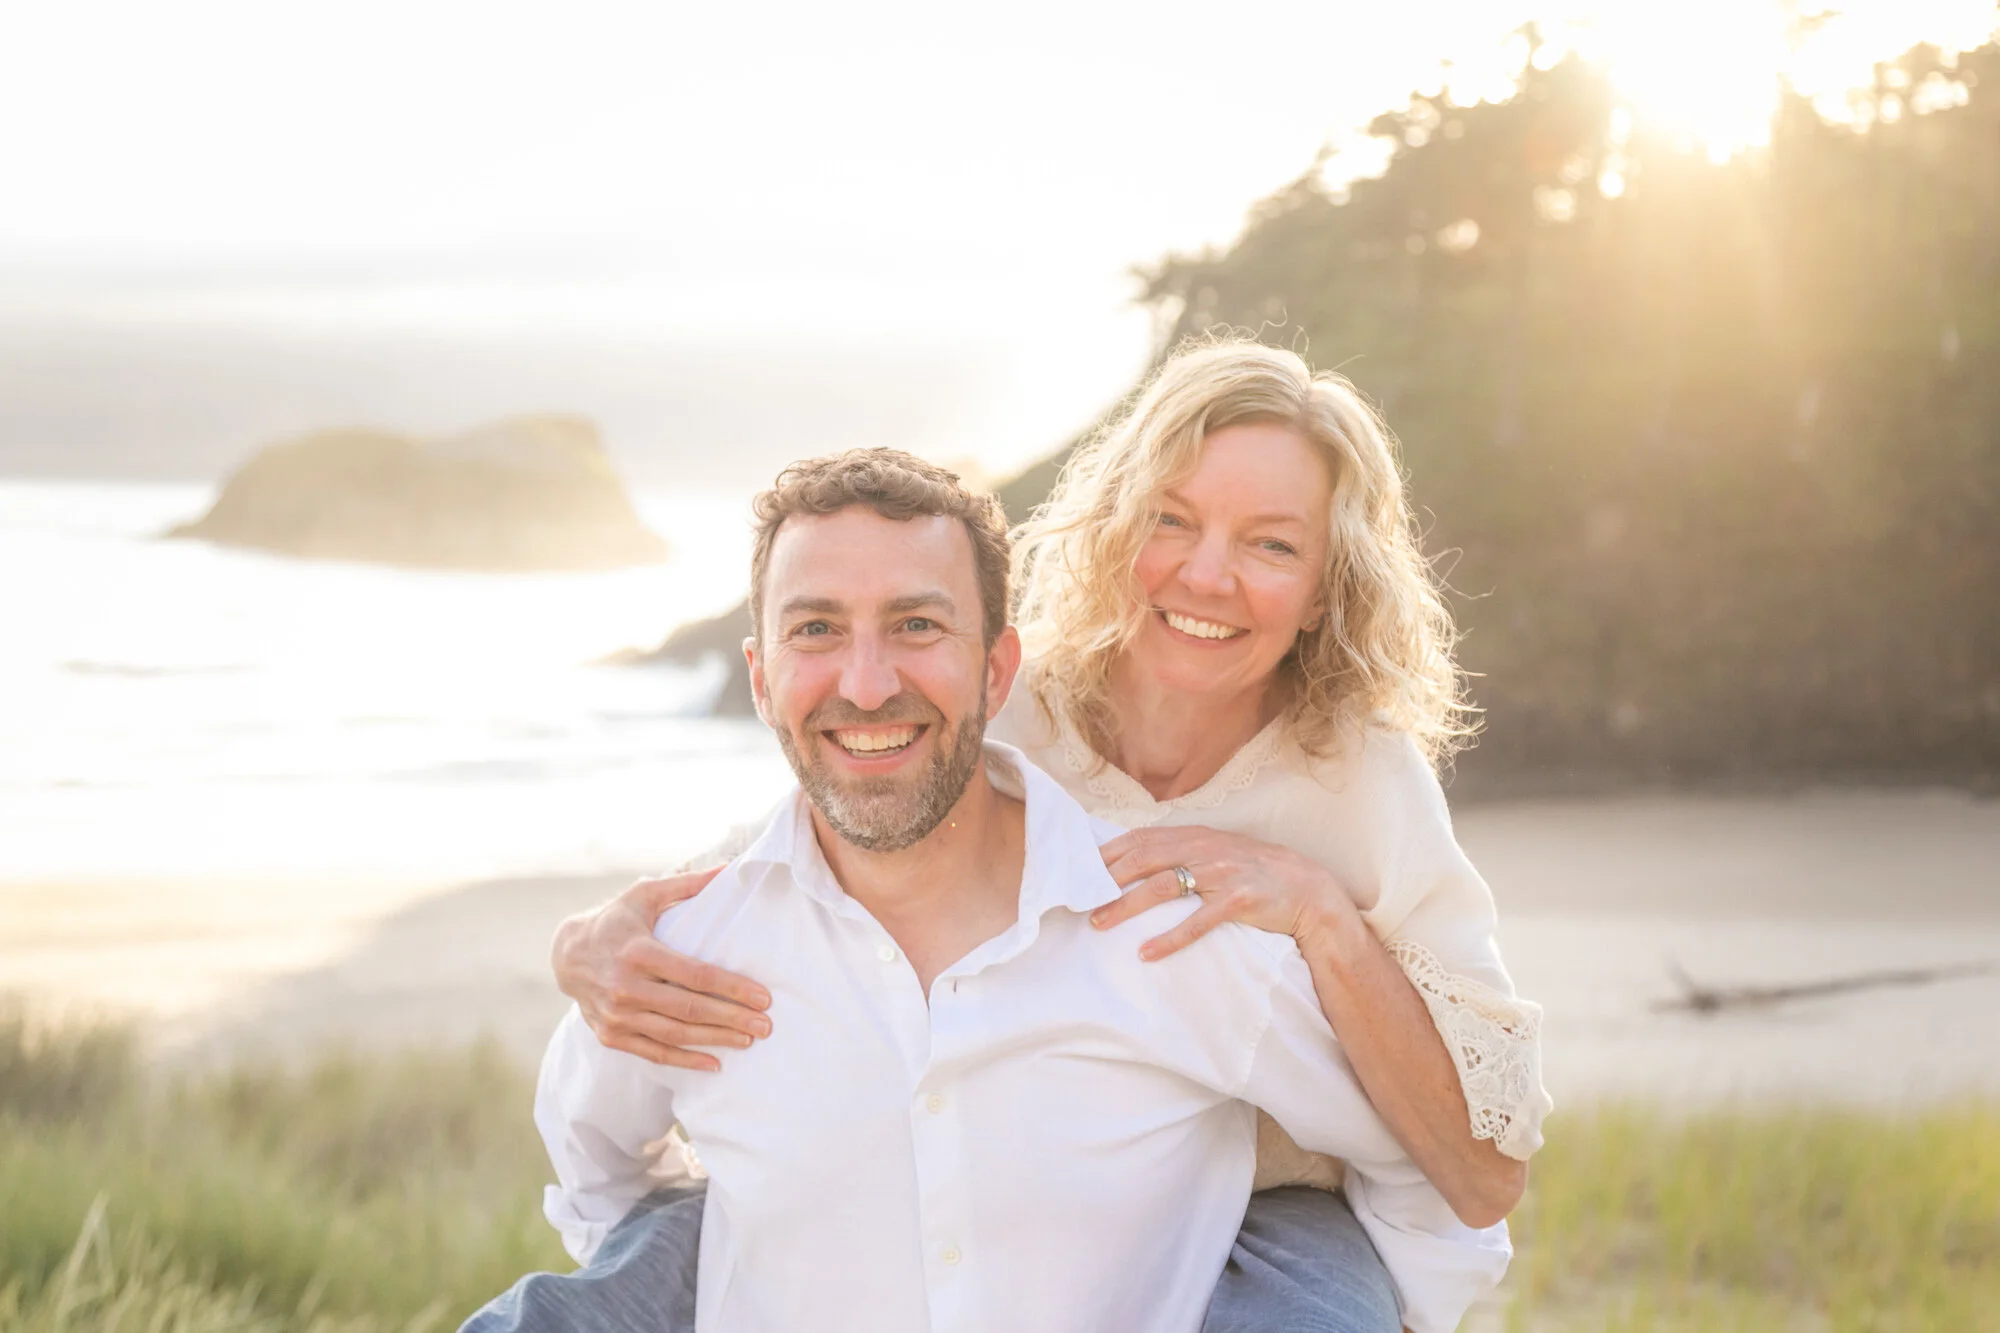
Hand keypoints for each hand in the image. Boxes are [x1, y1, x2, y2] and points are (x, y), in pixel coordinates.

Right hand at [551, 867, 772, 1070]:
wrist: (567, 956)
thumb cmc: (616, 921)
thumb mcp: (645, 895)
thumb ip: (686, 884)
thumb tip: (728, 868)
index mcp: (639, 951)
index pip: (695, 975)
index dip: (732, 988)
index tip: (763, 997)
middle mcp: (626, 986)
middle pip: (689, 1008)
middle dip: (732, 1018)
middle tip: (766, 1026)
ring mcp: (618, 1015)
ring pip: (674, 1034)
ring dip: (715, 1040)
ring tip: (748, 1041)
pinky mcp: (612, 1035)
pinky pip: (654, 1052)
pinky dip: (685, 1060)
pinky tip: (714, 1063)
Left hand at [1091, 825, 1357, 961]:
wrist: (1307, 889)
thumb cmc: (1254, 872)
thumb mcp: (1217, 852)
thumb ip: (1181, 852)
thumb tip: (1134, 862)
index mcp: (1196, 836)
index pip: (1140, 839)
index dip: (1107, 854)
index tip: (1078, 870)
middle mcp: (1205, 849)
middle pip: (1144, 859)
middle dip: (1107, 879)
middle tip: (1078, 899)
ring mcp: (1223, 874)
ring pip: (1163, 886)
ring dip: (1127, 906)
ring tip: (1100, 923)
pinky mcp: (1239, 902)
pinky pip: (1198, 922)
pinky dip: (1170, 938)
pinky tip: (1147, 954)